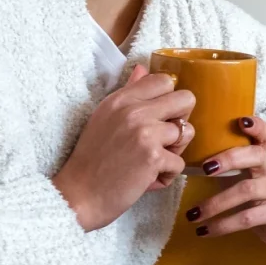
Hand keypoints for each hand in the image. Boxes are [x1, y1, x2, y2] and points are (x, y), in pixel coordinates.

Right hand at [51, 64, 195, 231]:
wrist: (78, 196)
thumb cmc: (91, 161)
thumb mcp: (104, 118)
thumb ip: (128, 92)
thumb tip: (143, 68)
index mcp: (121, 99)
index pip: (163, 80)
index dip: (169, 100)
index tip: (159, 117)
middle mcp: (133, 110)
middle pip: (186, 99)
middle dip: (181, 120)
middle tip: (164, 139)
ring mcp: (145, 132)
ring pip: (187, 133)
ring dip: (175, 151)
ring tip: (152, 162)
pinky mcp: (153, 157)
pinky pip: (180, 163)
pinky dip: (166, 175)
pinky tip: (145, 179)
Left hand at [184, 115, 265, 251]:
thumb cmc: (256, 195)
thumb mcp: (243, 175)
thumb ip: (222, 165)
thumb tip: (182, 160)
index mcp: (261, 156)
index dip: (257, 125)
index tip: (241, 120)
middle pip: (256, 156)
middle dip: (229, 159)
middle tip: (204, 169)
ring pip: (247, 191)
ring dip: (216, 203)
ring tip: (192, 214)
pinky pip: (248, 218)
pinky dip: (223, 225)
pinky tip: (204, 231)